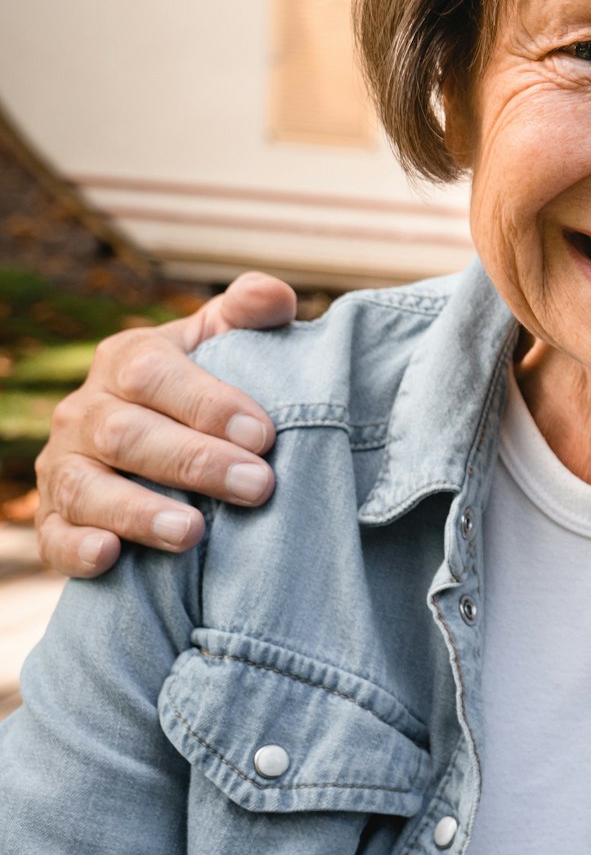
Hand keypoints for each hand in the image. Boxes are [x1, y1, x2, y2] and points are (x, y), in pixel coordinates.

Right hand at [35, 273, 296, 577]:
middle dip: (193, 462)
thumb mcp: (225, 341)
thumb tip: (272, 296)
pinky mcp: (55, 519)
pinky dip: (76, 548)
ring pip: (86, 488)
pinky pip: (53, 536)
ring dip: (138, 512)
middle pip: (125, 435)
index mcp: (126, 360)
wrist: (163, 437)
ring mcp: (63, 466)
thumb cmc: (205, 386)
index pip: (153, 374)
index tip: (263, 435)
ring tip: (192, 534)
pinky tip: (110, 557)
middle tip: (257, 487)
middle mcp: (85, 411)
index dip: (206, 403)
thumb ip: (250, 314)